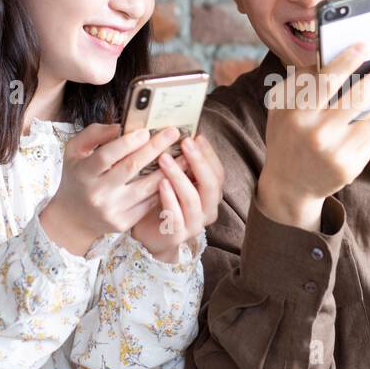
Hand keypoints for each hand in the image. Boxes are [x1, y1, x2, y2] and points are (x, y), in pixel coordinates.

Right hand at [39, 123, 181, 255]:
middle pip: (131, 168)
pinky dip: (165, 188)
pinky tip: (178, 175)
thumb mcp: (74, 152)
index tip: (146, 130)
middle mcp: (97, 193)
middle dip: (155, 148)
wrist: (73, 219)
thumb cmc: (77, 177)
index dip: (128, 143)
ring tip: (186, 154)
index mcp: (84, 173)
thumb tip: (120, 127)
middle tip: (174, 133)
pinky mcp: (124, 223)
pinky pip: (149, 202)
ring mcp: (112, 210)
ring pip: (147, 187)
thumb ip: (94, 134)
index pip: (107, 155)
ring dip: (169, 170)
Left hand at [130, 134, 225, 261]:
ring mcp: (194, 224)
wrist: (151, 236)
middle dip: (198, 161)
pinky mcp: (178, 235)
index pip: (218, 173)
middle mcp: (208, 210)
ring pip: (192, 199)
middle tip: (185, 142)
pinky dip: (169, 198)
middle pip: (211, 184)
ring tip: (165, 159)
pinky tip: (160, 183)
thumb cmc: (163, 201)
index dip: (208, 154)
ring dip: (179, 176)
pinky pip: (176, 215)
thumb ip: (183, 164)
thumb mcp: (177, 180)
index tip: (196, 135)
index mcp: (211, 195)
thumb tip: (183, 133)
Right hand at [256, 42, 369, 231]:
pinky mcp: (348, 168)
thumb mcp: (281, 108)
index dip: (348, 61)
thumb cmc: (287, 136)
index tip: (365, 46)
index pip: (327, 80)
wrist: (288, 185)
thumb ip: (300, 82)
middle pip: (357, 97)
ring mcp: (335, 153)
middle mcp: (317, 133)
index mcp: (298, 114)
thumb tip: (326, 54)